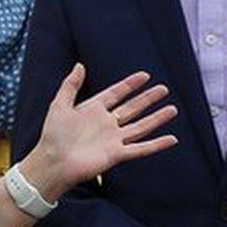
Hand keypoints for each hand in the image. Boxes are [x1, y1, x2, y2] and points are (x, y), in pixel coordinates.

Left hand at [20, 64, 177, 200]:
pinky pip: (141, 148)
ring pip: (140, 126)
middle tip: (164, 89)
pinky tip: (172, 139)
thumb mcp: (60, 105)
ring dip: (156, 118)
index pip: (116, 93)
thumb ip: (70, 85)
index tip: (144, 75)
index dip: (130, 85)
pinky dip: (157, 144)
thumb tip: (80, 65)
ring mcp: (113, 139)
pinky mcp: (117, 154)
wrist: (54, 161)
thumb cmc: (53, 134)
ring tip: (172, 109)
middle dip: (147, 99)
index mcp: (93, 110)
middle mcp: (106, 123)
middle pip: (132, 108)